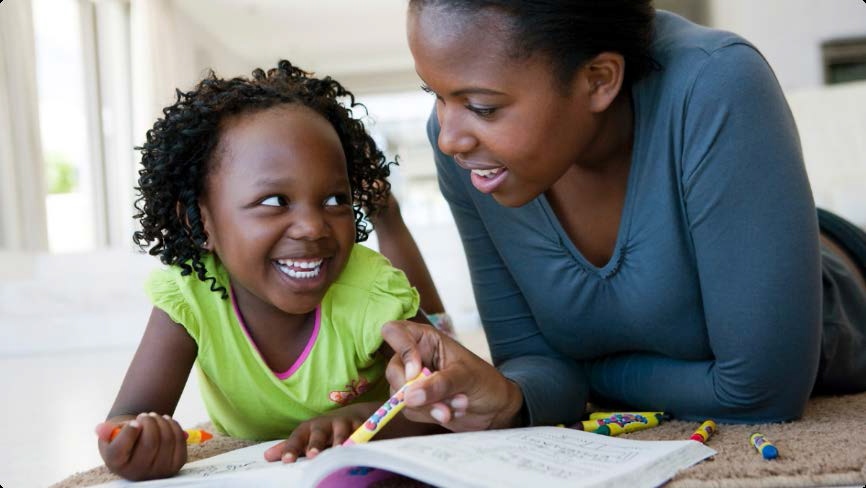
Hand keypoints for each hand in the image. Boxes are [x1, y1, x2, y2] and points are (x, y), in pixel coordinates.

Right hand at [95, 412, 186, 480]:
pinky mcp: (175, 465)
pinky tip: (165, 420)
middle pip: (150, 443)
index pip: (120, 450)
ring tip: (153, 416)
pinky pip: (179, 441)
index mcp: (117, 464)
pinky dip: (173, 425)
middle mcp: (137, 473)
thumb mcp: (111, 435)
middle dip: (149, 421)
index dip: (129, 432)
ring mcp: (158, 471)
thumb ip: (105, 431)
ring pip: (167, 439)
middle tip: (144, 415)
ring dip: (161, 420)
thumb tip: (100, 428)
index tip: (134, 422)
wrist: (138, 447)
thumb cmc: (122, 438)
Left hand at [263, 403, 371, 462]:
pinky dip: (361, 440)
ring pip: (341, 433)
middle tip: (312, 455)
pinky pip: (362, 433)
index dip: (291, 449)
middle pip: (319, 433)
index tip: (286, 460)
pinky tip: (361, 448)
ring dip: (340, 441)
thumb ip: (290, 447)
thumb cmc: (324, 432)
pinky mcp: (362, 426)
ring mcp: (344, 424)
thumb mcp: (306, 437)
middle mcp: (326, 424)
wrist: (352, 416)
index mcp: (309, 428)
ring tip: (339, 451)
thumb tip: (267, 457)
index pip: (297, 438)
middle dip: (316, 444)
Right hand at [382, 320, 523, 431]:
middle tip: (441, 401)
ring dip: (427, 406)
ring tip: (455, 406)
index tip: (417, 372)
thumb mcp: (466, 378)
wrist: (495, 409)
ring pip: (399, 395)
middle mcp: (414, 357)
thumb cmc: (485, 381)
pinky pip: (408, 411)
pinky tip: (449, 412)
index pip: (394, 332)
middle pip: (393, 370)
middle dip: (416, 391)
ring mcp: (412, 381)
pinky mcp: (414, 402)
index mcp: (426, 339)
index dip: (402, 351)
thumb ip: (439, 384)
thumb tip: (409, 396)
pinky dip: (429, 415)